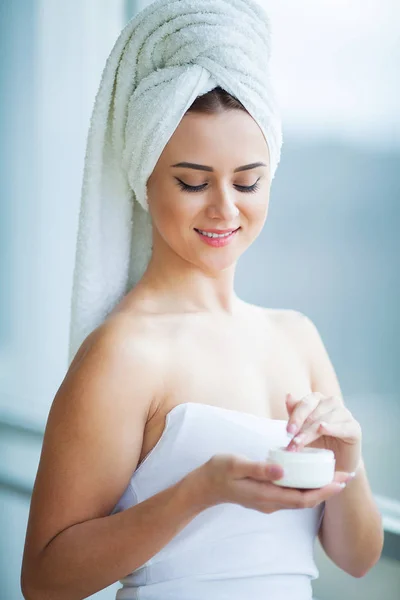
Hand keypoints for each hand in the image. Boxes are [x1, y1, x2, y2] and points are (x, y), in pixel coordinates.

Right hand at [191, 453, 354, 513]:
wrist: (202, 486)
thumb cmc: (218, 471)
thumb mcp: (237, 464)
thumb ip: (260, 468)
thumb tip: (283, 471)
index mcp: (266, 495)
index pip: (303, 498)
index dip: (324, 491)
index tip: (341, 481)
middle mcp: (271, 503)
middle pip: (306, 500)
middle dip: (327, 489)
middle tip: (346, 475)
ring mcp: (268, 501)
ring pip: (299, 498)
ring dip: (318, 488)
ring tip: (333, 474)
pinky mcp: (265, 496)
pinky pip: (291, 494)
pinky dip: (304, 486)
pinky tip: (309, 474)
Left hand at [285, 392, 361, 472]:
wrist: (336, 461)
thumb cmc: (317, 442)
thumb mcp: (302, 428)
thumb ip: (295, 412)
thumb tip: (288, 395)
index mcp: (318, 399)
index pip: (306, 403)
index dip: (296, 417)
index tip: (288, 431)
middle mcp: (332, 403)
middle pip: (314, 412)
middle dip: (301, 428)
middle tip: (292, 442)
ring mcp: (345, 414)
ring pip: (325, 420)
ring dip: (311, 432)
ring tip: (300, 444)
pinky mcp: (354, 428)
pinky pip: (343, 427)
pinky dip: (332, 428)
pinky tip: (323, 429)